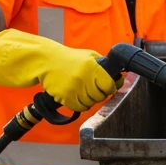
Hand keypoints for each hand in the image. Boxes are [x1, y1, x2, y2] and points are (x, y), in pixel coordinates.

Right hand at [0, 28, 121, 111]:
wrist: (46, 61)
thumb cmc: (69, 59)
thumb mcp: (89, 56)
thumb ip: (103, 66)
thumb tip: (119, 79)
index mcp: (92, 67)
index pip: (110, 85)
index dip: (109, 87)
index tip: (105, 86)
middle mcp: (84, 78)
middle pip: (100, 97)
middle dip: (97, 94)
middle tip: (90, 87)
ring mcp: (74, 89)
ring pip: (90, 104)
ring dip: (87, 99)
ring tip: (80, 89)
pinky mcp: (65, 97)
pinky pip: (78, 108)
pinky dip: (78, 104)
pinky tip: (73, 94)